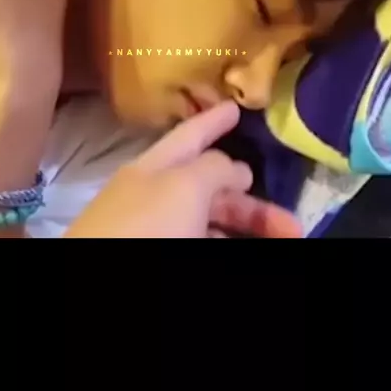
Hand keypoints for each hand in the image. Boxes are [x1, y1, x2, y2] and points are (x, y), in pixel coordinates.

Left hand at [65, 101, 301, 238]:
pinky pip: (204, 240)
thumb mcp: (183, 185)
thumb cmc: (144, 225)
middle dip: (253, 202)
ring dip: (248, 229)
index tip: (237, 107)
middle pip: (211, 189)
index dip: (215, 120)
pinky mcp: (159, 251)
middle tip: (291, 223)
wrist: (98, 283)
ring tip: (284, 240)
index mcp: (155, 166)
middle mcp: (156, 196)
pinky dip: (228, 242)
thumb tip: (235, 166)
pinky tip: (243, 247)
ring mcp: (157, 230)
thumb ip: (213, 167)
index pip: (190, 134)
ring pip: (211, 223)